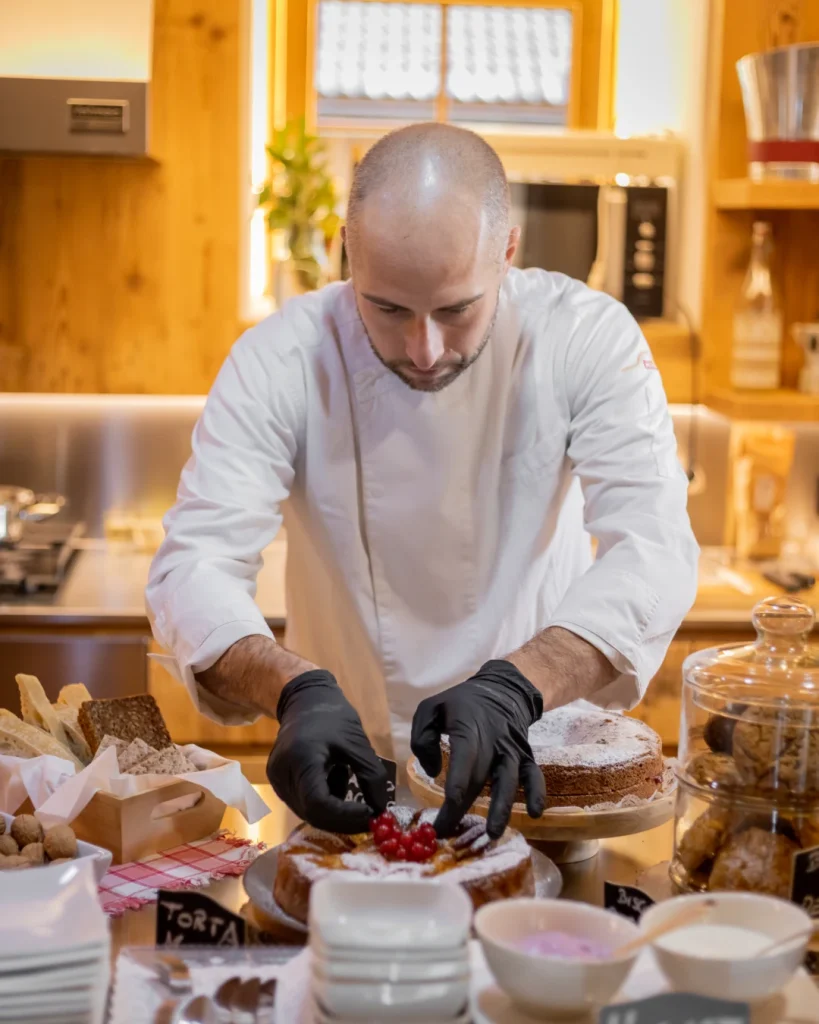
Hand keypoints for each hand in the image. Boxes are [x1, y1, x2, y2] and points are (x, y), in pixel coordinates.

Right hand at [267, 669, 388, 832]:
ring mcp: (277, 779)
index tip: (370, 814)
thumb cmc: (332, 716)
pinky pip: (303, 803)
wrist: (304, 699)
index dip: (345, 815)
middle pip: (312, 813)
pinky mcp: (278, 782)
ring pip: (307, 812)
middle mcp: (283, 773)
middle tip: (369, 818)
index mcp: (302, 758)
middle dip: (343, 820)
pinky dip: (324, 803)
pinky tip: (335, 780)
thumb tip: (381, 810)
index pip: (319, 803)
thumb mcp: (358, 742)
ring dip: (335, 813)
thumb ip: (371, 776)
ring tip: (351, 789)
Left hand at [411, 660, 545, 839]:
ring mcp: (511, 750)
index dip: (457, 784)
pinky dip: (536, 793)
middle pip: (480, 778)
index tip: (447, 806)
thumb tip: (433, 772)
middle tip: (448, 833)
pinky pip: (533, 775)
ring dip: (501, 807)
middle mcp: (493, 741)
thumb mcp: (431, 708)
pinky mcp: (524, 756)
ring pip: (508, 780)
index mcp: (468, 728)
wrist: (500, 690)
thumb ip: (422, 735)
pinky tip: (534, 813)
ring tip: (493, 833)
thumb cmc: (460, 704)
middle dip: (464, 808)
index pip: (464, 758)